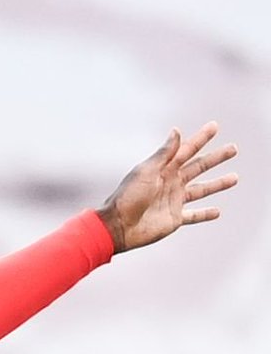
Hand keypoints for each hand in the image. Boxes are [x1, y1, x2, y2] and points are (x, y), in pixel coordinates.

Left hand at [95, 122, 237, 253]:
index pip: (187, 150)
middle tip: (233, 149)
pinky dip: (205, 214)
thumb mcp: (146, 171)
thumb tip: (176, 131)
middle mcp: (171, 183)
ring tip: (234, 178)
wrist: (118, 226)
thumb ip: (164, 153)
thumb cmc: (128, 197)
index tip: (215, 126)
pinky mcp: (174, 219)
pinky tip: (217, 212)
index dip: (201, 138)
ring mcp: (174, 201)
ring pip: (201, 190)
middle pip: (199, 167)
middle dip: (216, 158)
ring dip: (217, 184)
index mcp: (164, 169)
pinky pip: (194, 216)